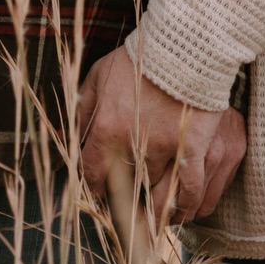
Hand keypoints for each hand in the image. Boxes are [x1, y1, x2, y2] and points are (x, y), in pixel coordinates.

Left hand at [79, 44, 244, 224]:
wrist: (183, 44)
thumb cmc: (139, 58)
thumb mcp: (99, 75)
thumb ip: (82, 109)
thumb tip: (68, 137)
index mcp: (106, 128)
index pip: (93, 175)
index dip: (95, 189)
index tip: (99, 194)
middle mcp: (134, 145)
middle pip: (126, 190)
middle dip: (125, 206)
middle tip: (127, 212)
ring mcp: (168, 149)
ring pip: (159, 198)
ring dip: (156, 214)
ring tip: (154, 219)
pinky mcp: (196, 149)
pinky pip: (191, 192)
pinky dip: (187, 208)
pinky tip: (182, 213)